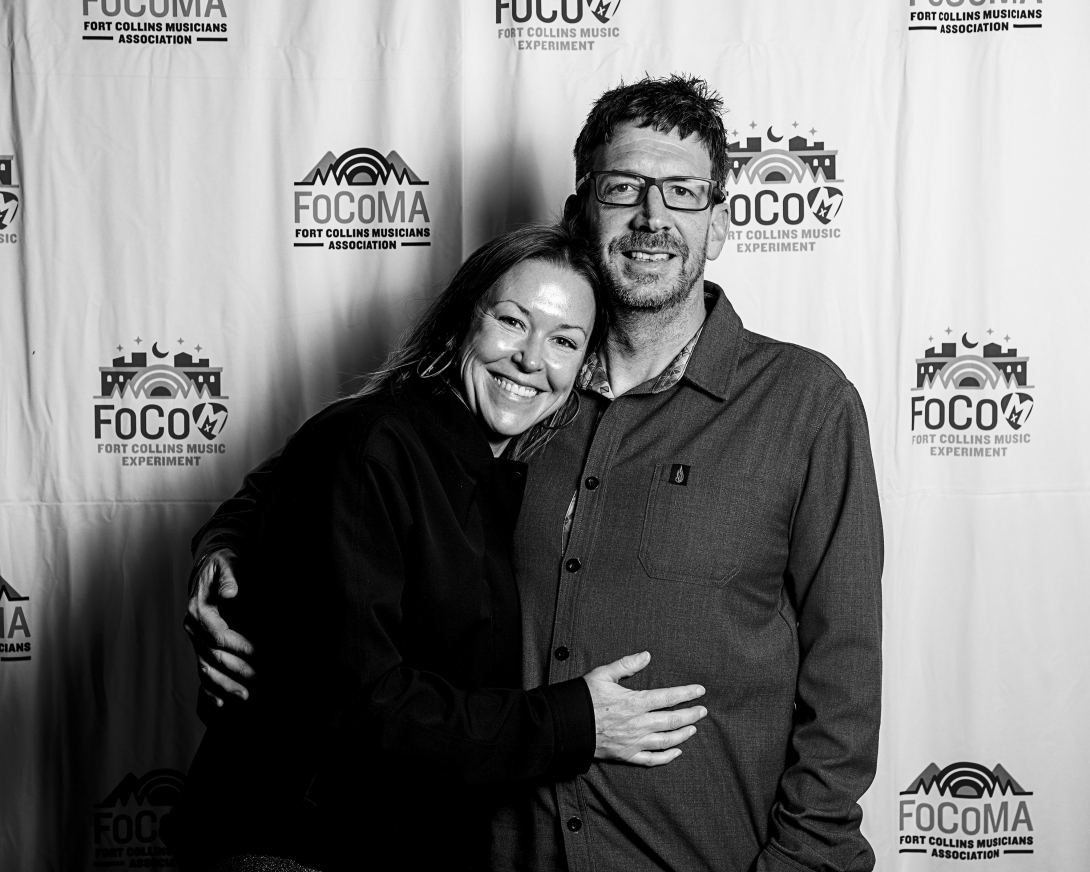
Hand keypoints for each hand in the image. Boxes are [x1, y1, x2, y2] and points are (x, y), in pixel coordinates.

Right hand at [182, 548, 255, 707]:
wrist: (209, 567)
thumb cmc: (221, 565)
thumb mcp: (227, 563)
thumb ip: (229, 578)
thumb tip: (231, 592)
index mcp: (199, 610)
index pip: (218, 634)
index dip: (239, 645)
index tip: (258, 654)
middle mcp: (193, 627)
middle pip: (214, 655)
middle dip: (237, 669)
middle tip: (260, 678)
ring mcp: (195, 639)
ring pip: (207, 668)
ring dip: (225, 685)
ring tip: (245, 697)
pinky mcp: (201, 646)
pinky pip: (202, 671)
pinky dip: (210, 689)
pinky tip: (221, 704)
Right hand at [583, 651, 706, 766]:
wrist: (566, 724)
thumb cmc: (584, 697)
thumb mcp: (603, 673)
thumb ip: (626, 664)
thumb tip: (647, 655)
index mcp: (634, 702)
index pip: (668, 697)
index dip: (686, 693)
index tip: (700, 691)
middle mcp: (638, 723)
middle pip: (672, 720)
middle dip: (691, 715)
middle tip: (702, 710)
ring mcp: (633, 741)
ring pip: (666, 740)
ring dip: (683, 734)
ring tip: (693, 728)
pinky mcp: (626, 755)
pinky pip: (651, 759)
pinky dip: (667, 757)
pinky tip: (676, 751)